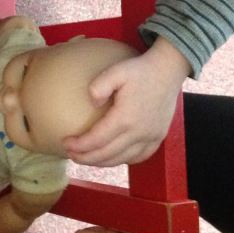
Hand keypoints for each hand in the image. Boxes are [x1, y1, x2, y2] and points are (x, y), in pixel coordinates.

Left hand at [63, 37, 189, 165]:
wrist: (168, 71)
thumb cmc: (140, 70)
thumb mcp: (116, 71)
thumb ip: (99, 85)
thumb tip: (91, 102)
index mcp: (126, 118)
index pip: (97, 140)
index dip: (79, 146)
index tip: (65, 143)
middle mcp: (139, 132)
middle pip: (107, 154)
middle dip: (86, 158)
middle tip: (70, 154)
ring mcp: (151, 137)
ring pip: (122, 159)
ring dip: (101, 162)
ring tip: (85, 157)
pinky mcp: (158, 137)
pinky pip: (139, 157)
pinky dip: (122, 160)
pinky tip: (111, 156)